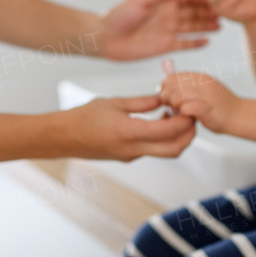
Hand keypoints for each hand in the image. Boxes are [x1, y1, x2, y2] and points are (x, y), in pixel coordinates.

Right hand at [62, 96, 195, 160]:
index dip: (184, 120)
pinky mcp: (128, 157)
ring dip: (176, 137)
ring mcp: (131, 156)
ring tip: (175, 115)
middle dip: (188, 135)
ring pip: (165, 152)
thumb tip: (163, 99)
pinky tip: (159, 122)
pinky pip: (153, 150)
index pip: (167, 131)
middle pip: (174, 149)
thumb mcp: (114, 102)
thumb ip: (142, 102)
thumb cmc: (83, 118)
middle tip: (191, 116)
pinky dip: (163, 138)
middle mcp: (132, 149)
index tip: (188, 107)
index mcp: (128, 132)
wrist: (64, 138)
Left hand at [99, 0, 218, 60]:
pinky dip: (196, 43)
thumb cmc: (119, 15)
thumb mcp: (140, 0)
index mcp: (163, 2)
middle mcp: (168, 15)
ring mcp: (168, 31)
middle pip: (194, 12)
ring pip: (192, 27)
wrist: (106, 38)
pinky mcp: (165, 46)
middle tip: (224, 13)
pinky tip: (207, 41)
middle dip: (209, 12)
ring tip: (220, 26)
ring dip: (206, 26)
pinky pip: (184, 44)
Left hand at [158, 71, 239, 133]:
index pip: (173, 77)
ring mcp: (205, 95)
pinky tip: (186, 116)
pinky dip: (182, 113)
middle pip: (173, 86)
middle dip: (166, 98)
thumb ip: (187, 87)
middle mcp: (202, 83)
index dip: (165, 87)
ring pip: (177, 96)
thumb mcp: (203, 90)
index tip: (165, 96)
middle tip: (169, 106)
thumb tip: (164, 89)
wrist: (239, 115)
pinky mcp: (207, 108)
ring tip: (178, 111)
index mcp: (200, 77)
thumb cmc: (218, 106)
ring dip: (174, 106)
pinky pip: (186, 108)